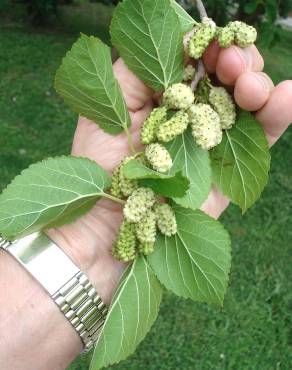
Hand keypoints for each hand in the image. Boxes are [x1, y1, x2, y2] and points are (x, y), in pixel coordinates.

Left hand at [48, 44, 291, 303]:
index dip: (207, 48)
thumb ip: (135, 71)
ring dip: (256, 85)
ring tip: (250, 86)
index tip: (212, 45)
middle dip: (235, 63)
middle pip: (226, 77)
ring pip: (247, 102)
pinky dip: (279, 114)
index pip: (195, 62)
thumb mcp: (105, 108)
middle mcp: (190, 115)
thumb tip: (178, 40)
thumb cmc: (100, 166)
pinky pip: (262, 137)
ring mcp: (212, 140)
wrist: (109, 224)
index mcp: (163, 97)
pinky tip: (287, 97)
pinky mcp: (229, 167)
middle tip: (233, 64)